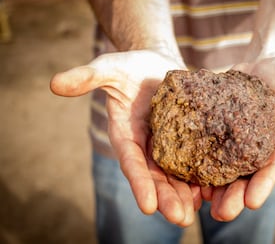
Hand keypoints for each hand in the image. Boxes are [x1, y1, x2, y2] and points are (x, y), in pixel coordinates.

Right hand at [50, 50, 201, 226]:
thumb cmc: (130, 67)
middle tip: (180, 218)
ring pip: (175, 175)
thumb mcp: (109, 68)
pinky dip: (201, 177)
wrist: (156, 64)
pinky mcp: (187, 139)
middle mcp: (146, 146)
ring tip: (196, 213)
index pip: (131, 163)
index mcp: (126, 135)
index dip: (138, 184)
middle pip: (156, 176)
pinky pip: (194, 161)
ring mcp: (167, 145)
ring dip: (185, 195)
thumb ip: (87, 77)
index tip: (148, 206)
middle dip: (166, 198)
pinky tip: (212, 191)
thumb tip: (55, 83)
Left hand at [202, 57, 274, 220]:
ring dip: (210, 182)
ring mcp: (232, 136)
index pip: (272, 168)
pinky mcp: (215, 123)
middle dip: (233, 194)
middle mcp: (254, 145)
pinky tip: (181, 166)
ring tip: (197, 198)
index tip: (252, 202)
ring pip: (220, 164)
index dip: (263, 185)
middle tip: (219, 213)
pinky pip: (202, 140)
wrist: (267, 59)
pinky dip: (193, 153)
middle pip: (243, 175)